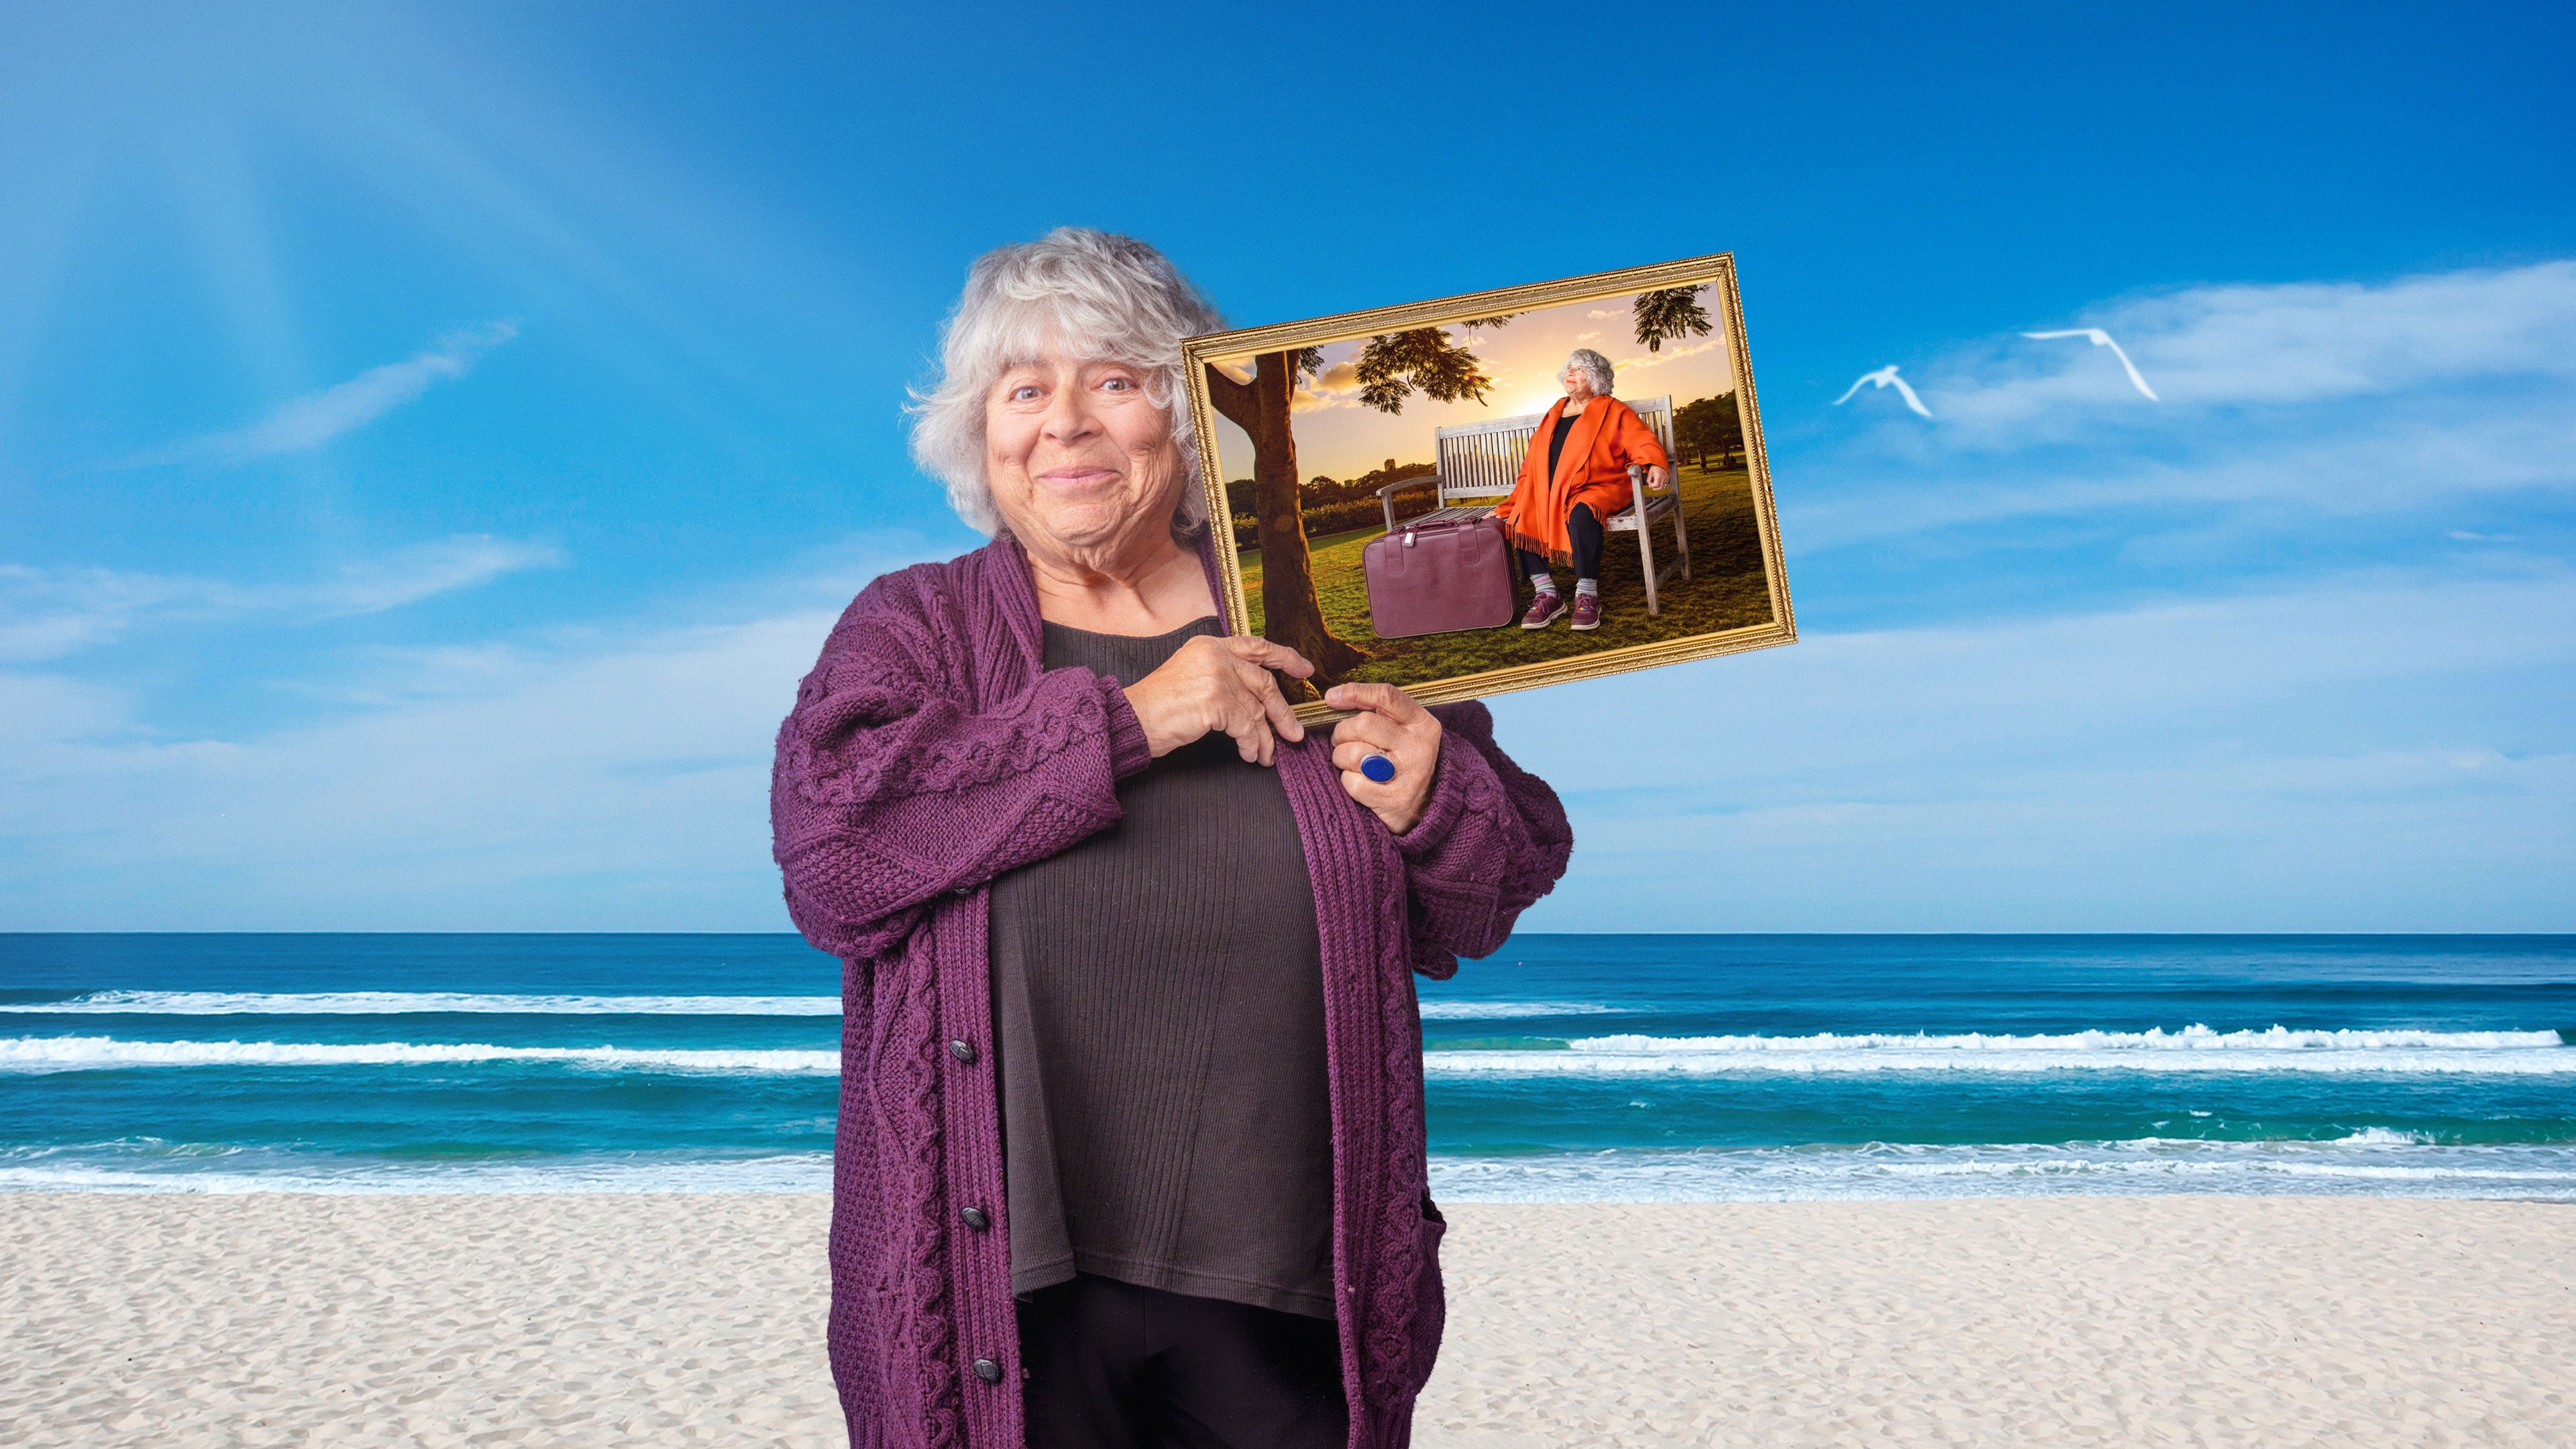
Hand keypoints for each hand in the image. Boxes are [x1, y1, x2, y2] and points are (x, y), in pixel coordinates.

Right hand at [1123, 635, 1313, 765]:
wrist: (1132, 718)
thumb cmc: (1158, 706)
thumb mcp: (1191, 675)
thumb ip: (1222, 676)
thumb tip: (1257, 699)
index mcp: (1210, 645)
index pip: (1256, 646)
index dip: (1285, 657)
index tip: (1305, 669)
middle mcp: (1216, 655)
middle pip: (1264, 682)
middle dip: (1282, 712)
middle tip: (1295, 732)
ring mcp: (1217, 675)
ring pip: (1256, 710)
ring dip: (1264, 737)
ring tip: (1265, 755)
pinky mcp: (1217, 700)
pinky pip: (1246, 726)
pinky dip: (1251, 744)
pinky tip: (1248, 754)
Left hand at [1323, 682, 1440, 833]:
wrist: (1428, 808)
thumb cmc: (1405, 763)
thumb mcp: (1406, 733)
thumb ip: (1380, 713)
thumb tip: (1335, 697)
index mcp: (1423, 724)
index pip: (1386, 696)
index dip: (1355, 692)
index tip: (1332, 697)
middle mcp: (1418, 746)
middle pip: (1363, 724)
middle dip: (1342, 732)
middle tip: (1342, 741)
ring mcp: (1408, 774)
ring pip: (1353, 753)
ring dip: (1341, 758)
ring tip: (1351, 763)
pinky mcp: (1394, 799)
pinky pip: (1352, 782)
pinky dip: (1347, 781)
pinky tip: (1361, 783)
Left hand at [1645, 464, 1670, 491]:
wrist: (1660, 463)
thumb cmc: (1655, 467)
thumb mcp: (1650, 473)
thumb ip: (1648, 480)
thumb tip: (1649, 485)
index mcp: (1658, 476)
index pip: (1656, 485)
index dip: (1652, 486)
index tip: (1651, 483)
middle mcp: (1663, 478)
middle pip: (1659, 488)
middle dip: (1655, 488)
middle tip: (1652, 485)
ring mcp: (1666, 478)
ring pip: (1662, 487)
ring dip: (1658, 487)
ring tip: (1655, 483)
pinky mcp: (1667, 478)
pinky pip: (1665, 484)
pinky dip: (1661, 485)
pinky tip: (1659, 481)